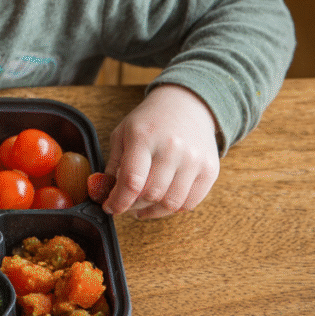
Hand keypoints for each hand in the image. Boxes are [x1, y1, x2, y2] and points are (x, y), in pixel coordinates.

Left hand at [98, 84, 219, 218]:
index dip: (118, 201)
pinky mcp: (210, 169)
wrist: (187, 105)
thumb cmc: (151, 120)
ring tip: (143, 205)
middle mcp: (171, 148)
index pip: (132, 181)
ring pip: (171, 203)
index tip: (110, 208)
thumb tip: (104, 193)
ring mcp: (193, 159)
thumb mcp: (123, 133)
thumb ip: (113, 164)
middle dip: (133, 205)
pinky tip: (162, 201)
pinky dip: (173, 208)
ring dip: (153, 210)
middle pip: (151, 194)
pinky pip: (190, 203)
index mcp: (144, 136)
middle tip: (126, 204)